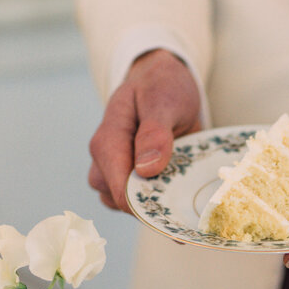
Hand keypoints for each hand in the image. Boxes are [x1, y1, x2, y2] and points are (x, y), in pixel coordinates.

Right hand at [87, 49, 201, 211]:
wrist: (164, 82)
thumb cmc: (162, 86)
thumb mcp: (163, 99)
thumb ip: (155, 132)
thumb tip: (146, 169)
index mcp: (107, 140)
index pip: (117, 187)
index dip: (143, 202)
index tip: (174, 205)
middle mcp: (104, 160)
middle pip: (119, 201)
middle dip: (151, 204)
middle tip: (185, 193)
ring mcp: (115, 171)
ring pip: (127, 206)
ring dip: (155, 204)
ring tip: (182, 187)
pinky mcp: (129, 179)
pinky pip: (138, 202)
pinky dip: (159, 202)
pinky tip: (179, 191)